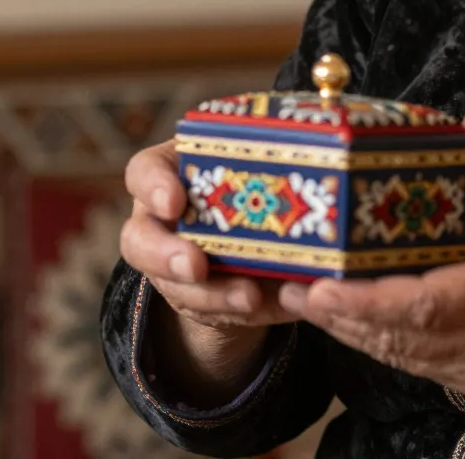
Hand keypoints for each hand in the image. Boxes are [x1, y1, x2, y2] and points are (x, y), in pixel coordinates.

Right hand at [118, 138, 301, 399]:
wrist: (256, 230)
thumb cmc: (254, 176)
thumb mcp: (259, 160)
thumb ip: (273, 158)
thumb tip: (325, 151)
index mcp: (172, 173)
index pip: (144, 172)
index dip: (152, 187)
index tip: (173, 203)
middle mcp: (162, 222)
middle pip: (140, 240)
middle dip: (165, 255)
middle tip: (195, 265)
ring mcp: (173, 265)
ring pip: (174, 286)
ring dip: (212, 295)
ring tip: (249, 296)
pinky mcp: (198, 300)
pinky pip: (213, 314)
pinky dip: (247, 312)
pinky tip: (275, 306)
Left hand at [278, 111, 464, 439]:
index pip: (422, 307)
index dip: (365, 302)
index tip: (321, 286)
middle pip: (396, 338)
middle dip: (337, 316)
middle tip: (288, 286)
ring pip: (399, 356)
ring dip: (350, 331)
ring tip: (304, 300)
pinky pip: (416, 365)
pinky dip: (380, 341)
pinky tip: (353, 318)